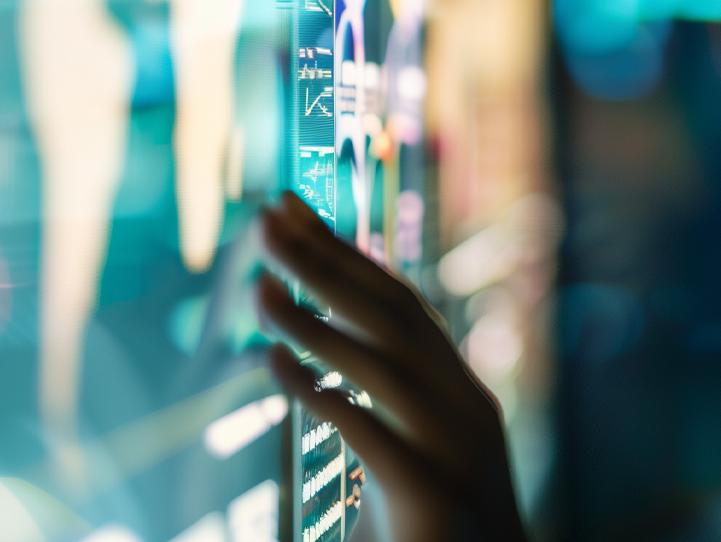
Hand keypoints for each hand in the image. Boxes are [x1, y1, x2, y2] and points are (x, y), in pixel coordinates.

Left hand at [254, 192, 526, 541]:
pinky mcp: (429, 494)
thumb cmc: (434, 532)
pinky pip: (365, 429)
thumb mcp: (409, 455)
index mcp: (460, 392)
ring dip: (312, 318)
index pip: (400, 303)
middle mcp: (464, 406)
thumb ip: (379, 407)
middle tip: (265, 218)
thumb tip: (317, 353)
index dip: (346, 253)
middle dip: (324, 260)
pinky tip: (272, 362)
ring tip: (257, 286)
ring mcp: (453, 448)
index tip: (294, 211)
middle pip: (390, 314)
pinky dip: (317, 390)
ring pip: (380, 362)